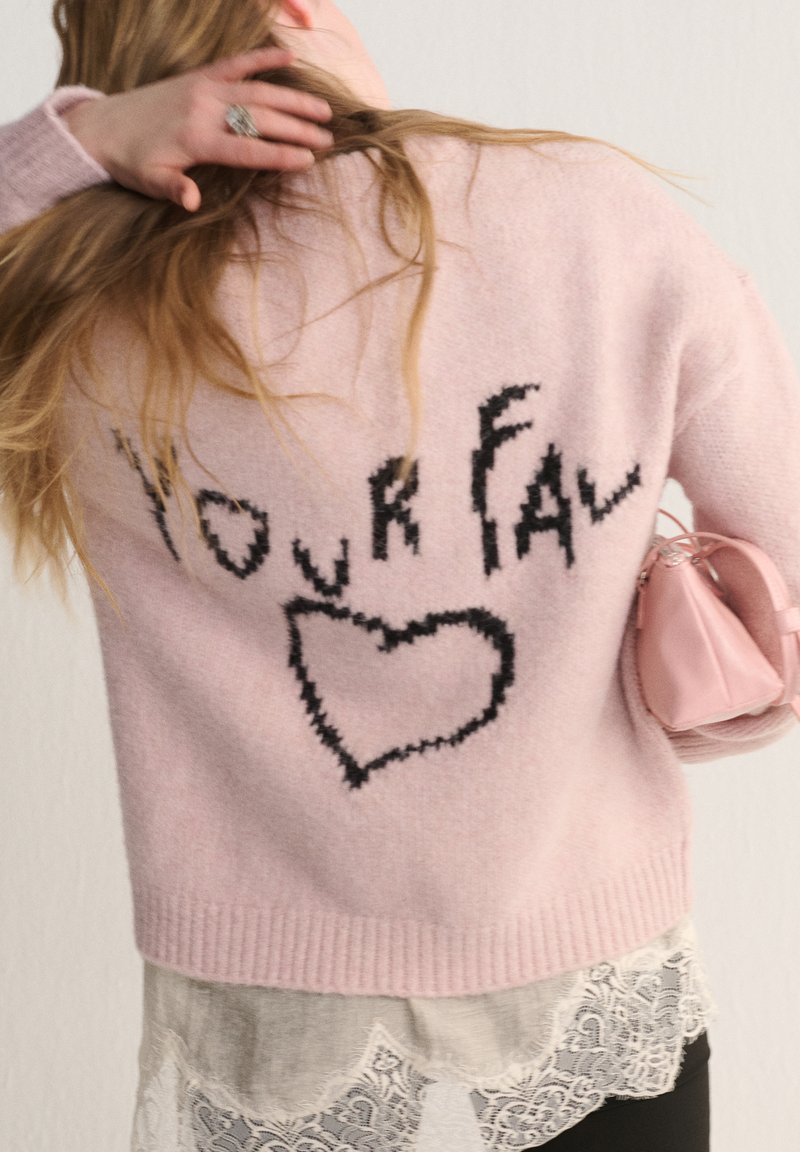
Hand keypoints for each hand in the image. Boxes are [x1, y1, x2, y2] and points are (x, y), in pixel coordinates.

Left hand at [61, 47, 334, 212]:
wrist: (102, 126)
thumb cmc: (130, 161)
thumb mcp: (148, 181)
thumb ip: (173, 189)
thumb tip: (192, 202)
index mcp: (196, 139)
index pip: (248, 149)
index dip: (280, 155)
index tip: (309, 161)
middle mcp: (204, 109)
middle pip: (261, 118)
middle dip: (297, 129)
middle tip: (328, 139)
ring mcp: (203, 88)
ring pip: (257, 91)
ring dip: (292, 98)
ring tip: (323, 110)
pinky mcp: (200, 76)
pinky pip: (236, 63)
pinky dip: (263, 58)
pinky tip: (290, 57)